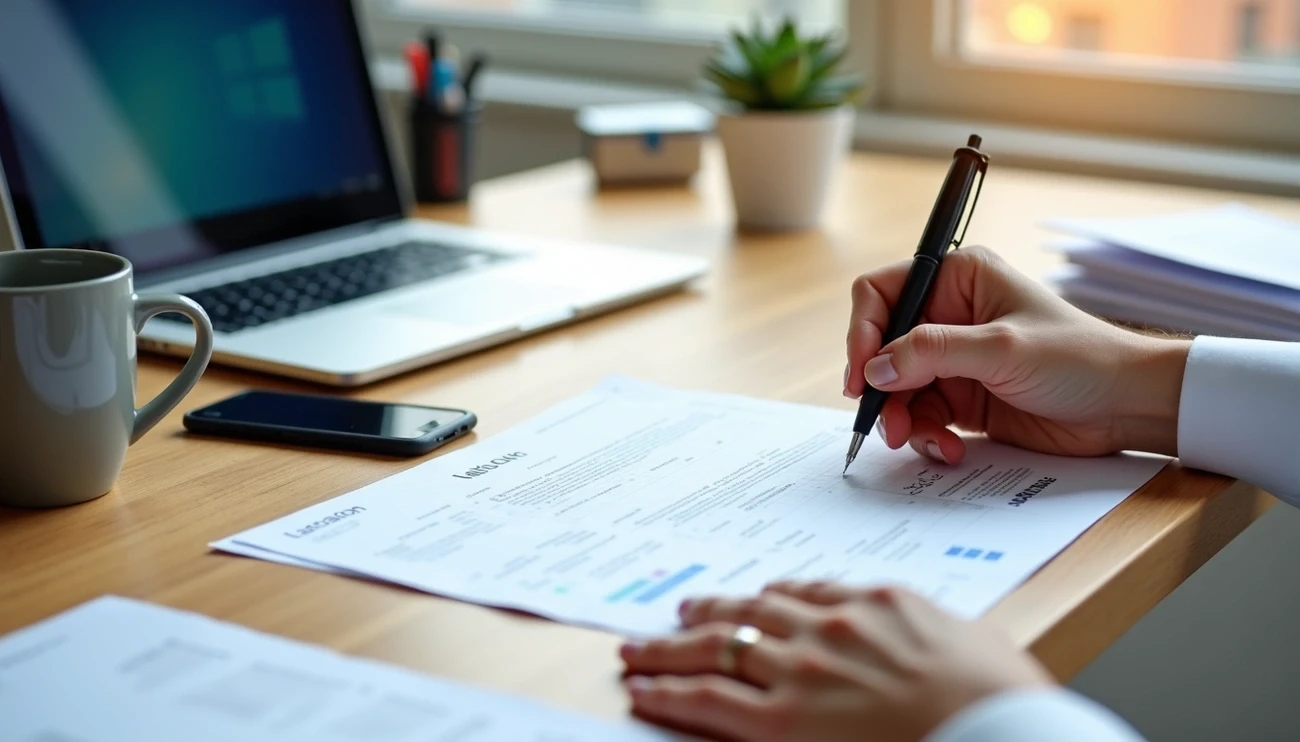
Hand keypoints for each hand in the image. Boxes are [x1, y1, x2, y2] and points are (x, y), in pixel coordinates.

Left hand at [620, 581, 1049, 741]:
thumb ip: (931, 634)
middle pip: (750, 612)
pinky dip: (668, 691)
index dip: (769, 597)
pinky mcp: (779, 720)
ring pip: (716, 646)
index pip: (807, 592)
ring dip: (671, 646)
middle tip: (683, 611)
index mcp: (876, 604)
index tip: (753, 598)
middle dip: (710, 611)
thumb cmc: (1002, 701)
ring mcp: (800, 670)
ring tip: (642, 648)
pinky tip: (645, 690)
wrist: (1000, 735)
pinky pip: (707, 698)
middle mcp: (828, 628)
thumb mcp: (974, 644)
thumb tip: (928, 645)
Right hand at [845, 246, 1190, 462]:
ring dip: (902, 418)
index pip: (882, 293)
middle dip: (881, 388)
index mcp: (958, 280)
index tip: (862, 374)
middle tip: (887, 422)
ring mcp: (953, 360)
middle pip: (881, 348)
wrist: (1125, 407)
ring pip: (896, 388)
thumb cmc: (1080, 358)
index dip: (863, 331)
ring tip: (920, 440)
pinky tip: (950, 448)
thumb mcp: (1002, 348)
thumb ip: (932, 353)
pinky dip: (926, 435)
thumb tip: (874, 368)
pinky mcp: (961, 398)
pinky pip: (920, 416)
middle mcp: (948, 316)